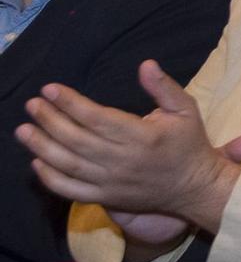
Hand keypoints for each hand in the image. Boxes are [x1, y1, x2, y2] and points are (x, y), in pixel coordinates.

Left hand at [16, 62, 240, 231]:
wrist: (195, 188)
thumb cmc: (189, 144)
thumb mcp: (186, 110)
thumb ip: (164, 87)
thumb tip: (146, 64)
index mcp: (142, 136)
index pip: (97, 118)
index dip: (70, 102)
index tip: (50, 89)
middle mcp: (123, 160)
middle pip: (76, 139)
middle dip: (50, 119)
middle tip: (32, 104)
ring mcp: (112, 182)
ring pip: (68, 164)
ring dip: (42, 146)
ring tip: (23, 130)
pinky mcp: (107, 197)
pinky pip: (71, 190)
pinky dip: (51, 178)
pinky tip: (37, 163)